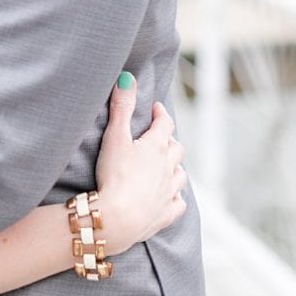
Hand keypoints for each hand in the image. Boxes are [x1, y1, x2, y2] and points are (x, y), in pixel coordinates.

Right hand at [92, 75, 187, 251]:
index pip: (164, 123)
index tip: (156, 109)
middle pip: (176, 149)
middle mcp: (168, 168)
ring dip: (174, 168)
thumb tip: (128, 78)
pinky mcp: (165, 214)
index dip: (161, 114)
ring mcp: (169, 192)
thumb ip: (121, 107)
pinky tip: (170, 196)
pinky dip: (175, 196)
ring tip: (166, 166)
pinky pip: (178, 203)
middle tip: (158, 137)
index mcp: (156, 147)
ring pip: (181, 175)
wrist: (117, 218)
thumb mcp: (114, 136)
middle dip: (168, 140)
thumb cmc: (114, 174)